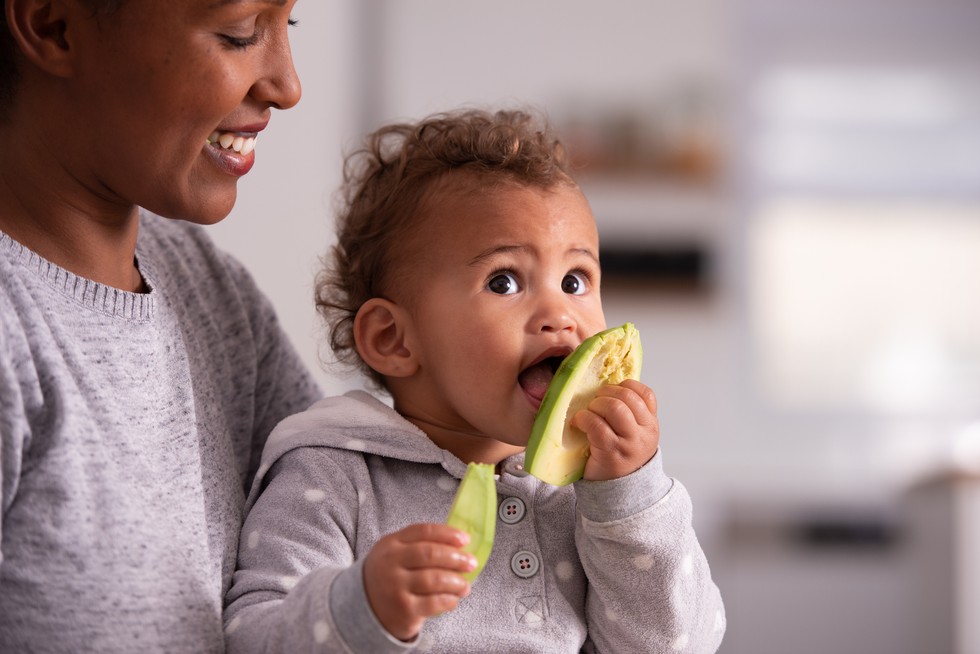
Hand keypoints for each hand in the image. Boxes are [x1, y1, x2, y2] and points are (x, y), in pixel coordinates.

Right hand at [362, 523, 476, 640]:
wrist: (363, 608)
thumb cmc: (388, 575)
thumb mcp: (395, 553)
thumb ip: (420, 544)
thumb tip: (459, 543)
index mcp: (391, 544)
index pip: (423, 531)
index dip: (447, 534)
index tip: (465, 539)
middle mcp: (391, 563)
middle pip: (430, 554)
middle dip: (456, 557)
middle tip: (471, 563)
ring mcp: (396, 587)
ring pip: (435, 579)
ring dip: (456, 582)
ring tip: (465, 585)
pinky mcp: (404, 610)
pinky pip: (434, 603)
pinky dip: (449, 600)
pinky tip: (453, 599)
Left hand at [572, 379, 659, 481]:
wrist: (620, 494)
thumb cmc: (621, 458)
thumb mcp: (634, 436)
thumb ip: (629, 415)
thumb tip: (606, 388)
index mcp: (650, 425)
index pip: (646, 394)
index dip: (625, 386)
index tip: (610, 392)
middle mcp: (644, 433)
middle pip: (628, 397)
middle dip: (606, 393)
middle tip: (595, 402)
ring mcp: (628, 444)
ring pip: (615, 408)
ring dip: (595, 405)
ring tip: (588, 412)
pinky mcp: (610, 453)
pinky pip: (597, 426)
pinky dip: (584, 419)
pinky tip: (578, 423)